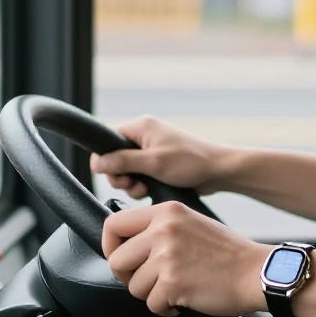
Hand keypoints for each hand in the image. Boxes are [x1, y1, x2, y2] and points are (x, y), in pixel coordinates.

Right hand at [90, 115, 235, 196]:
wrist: (218, 171)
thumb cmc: (190, 162)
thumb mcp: (153, 163)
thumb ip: (123, 162)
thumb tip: (97, 162)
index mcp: (141, 127)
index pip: (107, 140)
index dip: (106, 160)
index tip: (116, 174)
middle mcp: (144, 136)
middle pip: (114, 158)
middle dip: (121, 176)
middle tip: (133, 184)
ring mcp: (151, 151)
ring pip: (126, 170)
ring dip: (132, 183)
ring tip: (145, 187)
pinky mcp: (157, 164)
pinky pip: (138, 176)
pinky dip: (141, 185)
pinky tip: (151, 189)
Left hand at [101, 201, 271, 316]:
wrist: (256, 272)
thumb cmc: (227, 253)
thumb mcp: (191, 224)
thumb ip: (159, 229)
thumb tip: (126, 246)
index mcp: (166, 212)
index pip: (113, 224)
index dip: (110, 246)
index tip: (121, 259)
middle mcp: (164, 229)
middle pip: (117, 260)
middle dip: (129, 277)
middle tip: (150, 282)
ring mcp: (167, 256)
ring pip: (133, 286)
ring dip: (152, 294)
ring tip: (176, 288)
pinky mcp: (172, 282)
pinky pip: (152, 304)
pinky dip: (166, 308)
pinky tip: (185, 298)